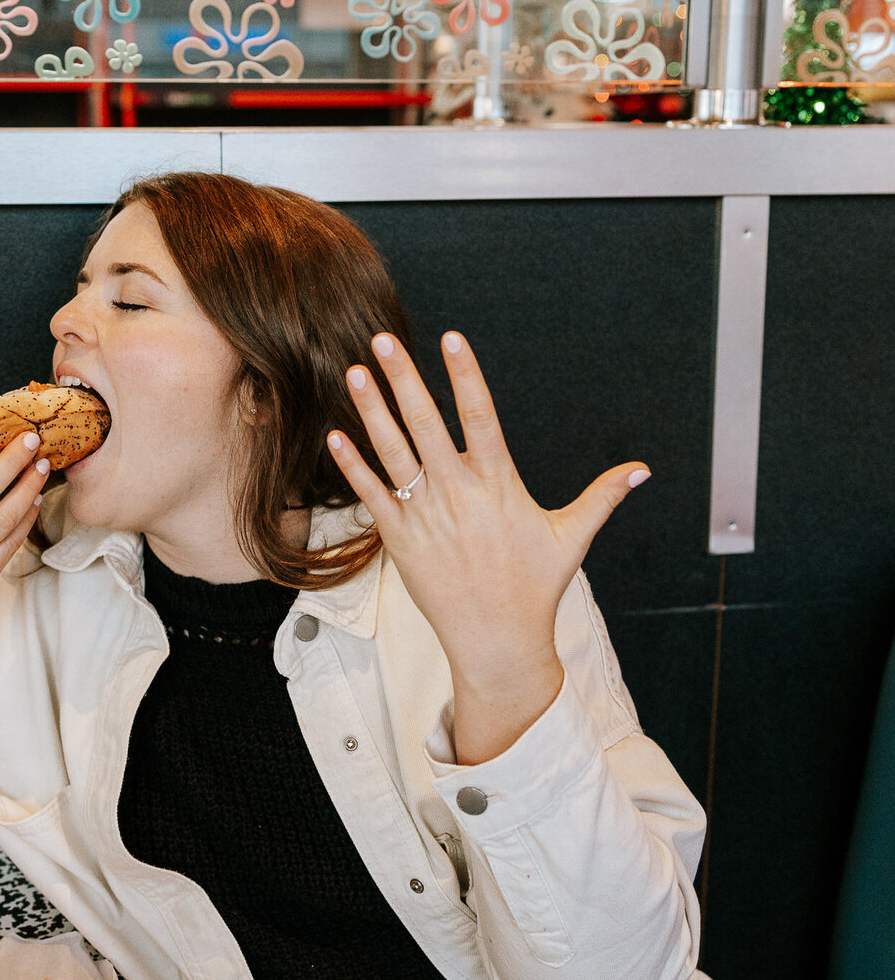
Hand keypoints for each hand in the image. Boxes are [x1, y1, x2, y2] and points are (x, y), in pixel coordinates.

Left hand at [326, 332, 649, 693]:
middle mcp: (459, 493)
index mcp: (499, 484)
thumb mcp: (572, 536)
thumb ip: (602, 496)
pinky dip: (353, 465)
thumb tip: (643, 470)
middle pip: (427, 424)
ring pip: (394, 453)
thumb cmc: (535, 588)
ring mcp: (426, 516)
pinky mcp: (401, 540)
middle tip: (384, 339)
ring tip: (357, 372)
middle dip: (404, 379)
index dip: (465, 375)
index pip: (480, 416)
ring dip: (373, 411)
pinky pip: (372, 495)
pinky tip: (337, 436)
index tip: (451, 338)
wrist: (497, 641)